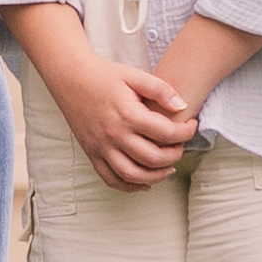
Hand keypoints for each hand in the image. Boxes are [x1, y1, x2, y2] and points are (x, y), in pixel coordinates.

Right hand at [32, 44, 199, 191]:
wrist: (70, 78)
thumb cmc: (105, 76)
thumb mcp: (134, 75)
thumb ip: (160, 89)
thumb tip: (183, 107)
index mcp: (128, 114)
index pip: (166, 133)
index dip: (186, 132)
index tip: (191, 126)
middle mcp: (114, 135)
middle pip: (153, 158)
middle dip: (175, 155)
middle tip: (180, 146)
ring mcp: (100, 147)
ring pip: (132, 175)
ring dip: (156, 177)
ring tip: (168, 168)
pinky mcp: (91, 153)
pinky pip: (111, 179)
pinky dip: (129, 187)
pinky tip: (145, 182)